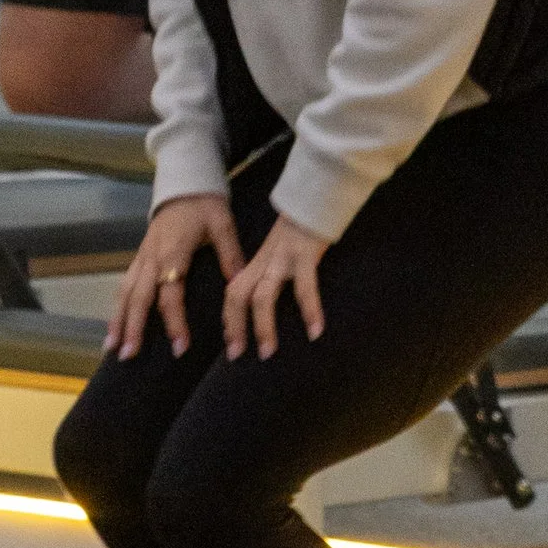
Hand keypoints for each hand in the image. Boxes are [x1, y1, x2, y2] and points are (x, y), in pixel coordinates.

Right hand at [105, 192, 241, 360]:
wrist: (184, 183)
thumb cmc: (205, 205)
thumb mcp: (223, 225)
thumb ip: (230, 254)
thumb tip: (238, 284)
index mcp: (173, 253)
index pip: (170, 295)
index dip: (174, 322)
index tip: (180, 347)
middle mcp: (152, 258)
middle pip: (137, 298)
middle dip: (132, 328)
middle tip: (129, 356)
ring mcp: (142, 256)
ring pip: (124, 292)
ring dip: (117, 320)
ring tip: (112, 348)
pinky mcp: (139, 256)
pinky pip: (124, 284)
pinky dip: (117, 306)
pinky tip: (114, 325)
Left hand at [221, 214, 331, 358]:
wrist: (319, 192)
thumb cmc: (306, 222)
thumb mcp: (284, 246)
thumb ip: (277, 265)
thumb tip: (276, 292)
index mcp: (261, 260)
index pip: (234, 290)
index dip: (229, 318)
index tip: (231, 344)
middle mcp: (266, 260)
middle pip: (238, 294)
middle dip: (234, 326)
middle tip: (236, 355)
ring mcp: (284, 257)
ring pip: (263, 295)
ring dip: (263, 326)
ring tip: (268, 352)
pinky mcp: (305, 253)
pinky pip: (305, 287)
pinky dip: (309, 310)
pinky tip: (315, 331)